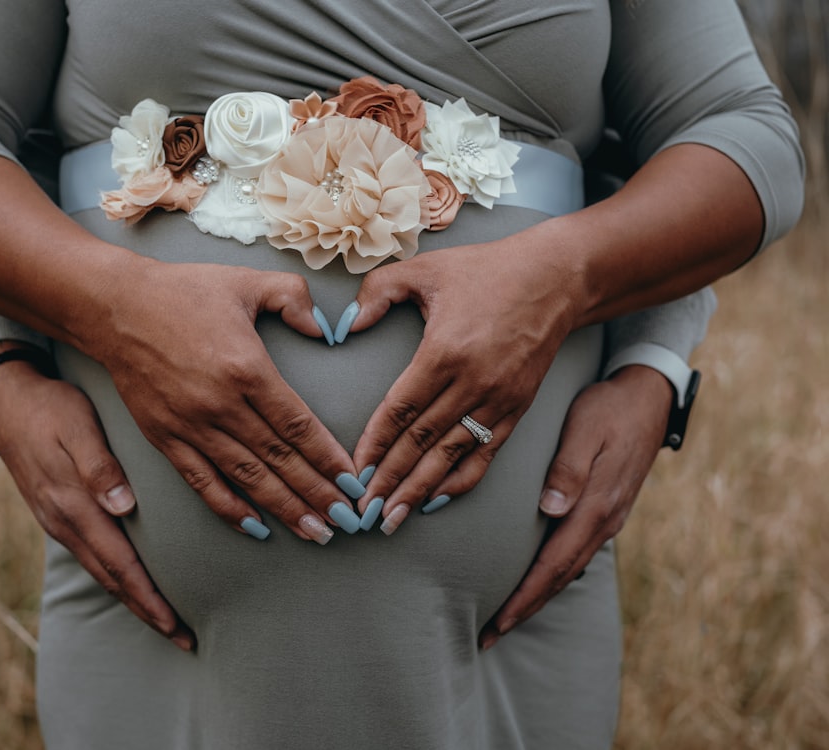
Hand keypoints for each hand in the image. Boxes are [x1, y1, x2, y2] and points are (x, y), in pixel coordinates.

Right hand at [0, 342, 195, 649]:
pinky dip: (113, 577)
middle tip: (182, 638)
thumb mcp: (78, 426)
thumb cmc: (52, 407)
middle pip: (112, 578)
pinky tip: (128, 582)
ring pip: (99, 571)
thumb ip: (99, 467)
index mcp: (74, 505)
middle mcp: (64, 521)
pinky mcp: (55, 513)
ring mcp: (56, 520)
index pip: (119, 563)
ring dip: (131, 599)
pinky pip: (89, 556)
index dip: (148, 597)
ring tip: (163, 620)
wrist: (6, 398)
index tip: (175, 624)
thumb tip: (123, 507)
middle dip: (147, 611)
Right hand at [84, 259, 361, 543]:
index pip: (297, 424)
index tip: (353, 481)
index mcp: (246, 367)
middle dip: (317, 493)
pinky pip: (201, 481)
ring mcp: (190, 425)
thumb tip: (325, 328)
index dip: (328, 457)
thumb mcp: (247, 280)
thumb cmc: (184, 291)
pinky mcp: (164, 437)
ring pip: (246, 477)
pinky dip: (229, 508)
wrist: (115, 306)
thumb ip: (293, 298)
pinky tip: (256, 527)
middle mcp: (220, 404)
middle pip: (279, 459)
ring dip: (284, 508)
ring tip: (316, 532)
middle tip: (348, 520)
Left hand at [346, 235, 580, 531]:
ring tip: (392, 518)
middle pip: (421, 443)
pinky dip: (460, 480)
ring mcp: (498, 400)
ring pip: (450, 456)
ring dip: (419, 490)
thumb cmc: (486, 270)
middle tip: (363, 511)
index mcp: (444, 351)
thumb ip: (378, 292)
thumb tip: (345, 325)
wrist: (557, 277)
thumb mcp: (425, 268)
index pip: (400, 410)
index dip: (374, 445)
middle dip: (389, 480)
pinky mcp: (518, 408)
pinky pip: (485, 454)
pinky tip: (437, 499)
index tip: (353, 472)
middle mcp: (473, 382)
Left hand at [478, 364, 671, 648]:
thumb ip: (569, 469)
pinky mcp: (605, 510)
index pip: (552, 564)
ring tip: (507, 617)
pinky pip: (576, 553)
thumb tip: (550, 510)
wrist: (649, 396)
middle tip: (489, 636)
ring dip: (537, 596)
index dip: (523, 596)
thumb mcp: (586, 429)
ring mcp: (607, 518)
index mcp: (593, 506)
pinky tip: (538, 580)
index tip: (496, 621)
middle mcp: (602, 521)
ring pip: (568, 569)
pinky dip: (553, 575)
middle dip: (524, 609)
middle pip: (559, 577)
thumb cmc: (608, 408)